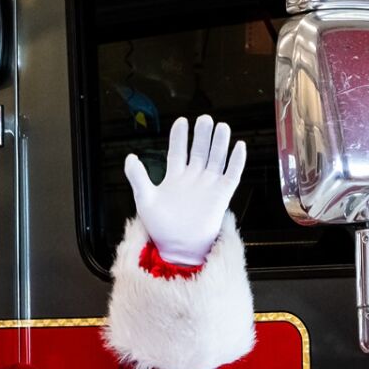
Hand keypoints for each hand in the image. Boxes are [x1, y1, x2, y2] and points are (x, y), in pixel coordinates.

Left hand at [123, 114, 247, 265]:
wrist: (179, 248)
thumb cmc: (161, 227)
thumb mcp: (145, 199)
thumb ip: (138, 177)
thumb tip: (130, 157)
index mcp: (174, 177)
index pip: (178, 150)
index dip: (180, 137)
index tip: (181, 122)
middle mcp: (193, 178)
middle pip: (200, 150)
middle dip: (202, 135)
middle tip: (204, 119)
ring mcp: (209, 185)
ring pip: (217, 158)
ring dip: (220, 143)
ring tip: (221, 126)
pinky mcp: (222, 195)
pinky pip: (232, 174)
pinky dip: (236, 161)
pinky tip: (239, 146)